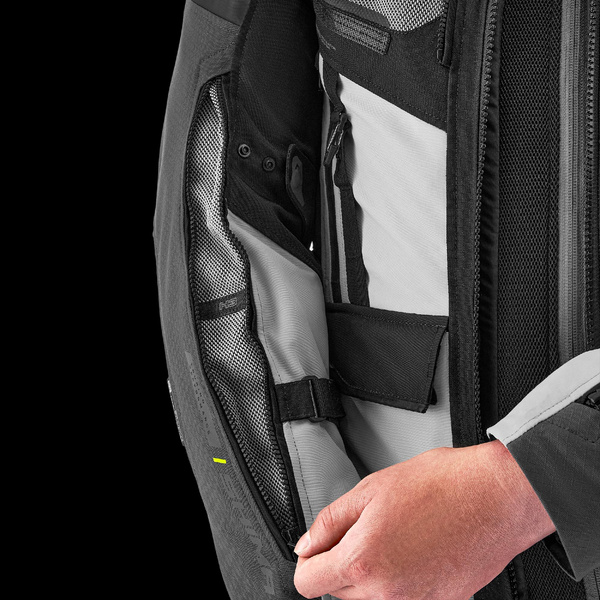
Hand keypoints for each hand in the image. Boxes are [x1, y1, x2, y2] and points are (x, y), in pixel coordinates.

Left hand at [293, 441, 555, 599]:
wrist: (497, 496)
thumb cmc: (441, 485)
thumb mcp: (371, 489)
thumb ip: (330, 522)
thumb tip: (307, 545)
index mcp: (363, 561)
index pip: (307, 583)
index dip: (310, 559)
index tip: (319, 546)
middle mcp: (388, 595)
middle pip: (338, 592)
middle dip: (343, 562)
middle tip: (367, 528)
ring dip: (371, 574)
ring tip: (395, 536)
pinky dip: (401, 581)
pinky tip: (416, 551)